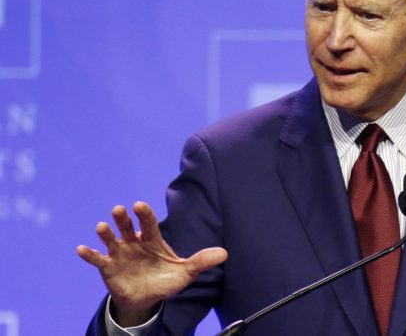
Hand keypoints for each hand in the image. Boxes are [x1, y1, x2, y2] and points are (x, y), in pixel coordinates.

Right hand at [77, 202, 227, 325]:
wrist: (147, 299)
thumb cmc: (166, 280)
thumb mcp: (186, 273)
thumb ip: (201, 261)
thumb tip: (225, 254)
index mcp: (152, 240)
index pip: (149, 223)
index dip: (144, 214)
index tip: (139, 205)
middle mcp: (134, 243)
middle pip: (127, 227)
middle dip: (123, 218)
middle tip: (120, 210)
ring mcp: (120, 254)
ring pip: (111, 240)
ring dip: (106, 233)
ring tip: (101, 227)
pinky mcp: (108, 268)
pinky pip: (97, 259)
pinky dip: (89, 254)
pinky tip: (81, 249)